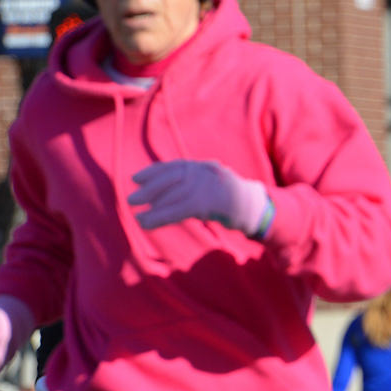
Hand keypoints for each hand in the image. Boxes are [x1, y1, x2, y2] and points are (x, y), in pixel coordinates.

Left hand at [128, 160, 269, 235]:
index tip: (136, 178)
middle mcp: (207, 172)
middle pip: (174, 178)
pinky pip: (182, 208)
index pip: (175, 166)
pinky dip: (162, 216)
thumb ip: (193, 186)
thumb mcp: (212, 188)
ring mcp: (211, 185)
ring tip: (139, 218)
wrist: (258, 209)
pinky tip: (149, 223)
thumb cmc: (234, 202)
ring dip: (155, 208)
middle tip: (132, 200)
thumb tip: (164, 196)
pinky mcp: (213, 201)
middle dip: (151, 188)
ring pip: (176, 195)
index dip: (154, 172)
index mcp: (205, 167)